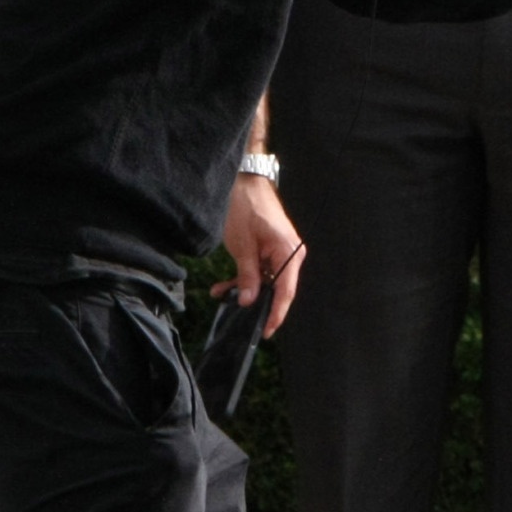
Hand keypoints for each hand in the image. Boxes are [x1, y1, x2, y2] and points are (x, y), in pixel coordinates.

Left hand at [217, 172, 305, 336]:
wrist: (244, 180)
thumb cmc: (245, 207)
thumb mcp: (242, 245)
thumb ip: (248, 275)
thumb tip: (250, 302)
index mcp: (288, 252)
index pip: (286, 291)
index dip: (276, 313)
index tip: (265, 330)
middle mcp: (290, 254)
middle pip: (277, 289)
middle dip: (255, 302)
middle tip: (238, 317)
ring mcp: (281, 252)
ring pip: (266, 281)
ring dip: (245, 289)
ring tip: (221, 293)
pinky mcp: (270, 250)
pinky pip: (261, 270)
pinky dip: (244, 278)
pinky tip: (224, 286)